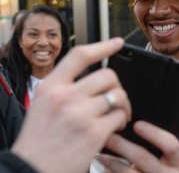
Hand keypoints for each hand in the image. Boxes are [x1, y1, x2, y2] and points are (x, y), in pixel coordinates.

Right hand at [11, 37, 131, 172]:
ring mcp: (80, 114)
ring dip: (123, 104)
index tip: (117, 43)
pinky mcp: (94, 133)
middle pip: (108, 75)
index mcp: (51, 86)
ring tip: (118, 114)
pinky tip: (116, 127)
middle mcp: (65, 96)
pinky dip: (122, 120)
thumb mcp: (42, 104)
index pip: (80, 55)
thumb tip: (91, 78)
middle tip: (116, 98)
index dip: (103, 46)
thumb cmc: (38, 139)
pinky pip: (119, 116)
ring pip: (118, 94)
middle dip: (117, 86)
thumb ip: (65, 87)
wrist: (31, 170)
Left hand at [99, 121, 178, 172]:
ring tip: (100, 152)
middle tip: (109, 135)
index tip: (137, 124)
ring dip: (112, 161)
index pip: (171, 145)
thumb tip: (132, 121)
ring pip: (129, 172)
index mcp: (177, 162)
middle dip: (123, 145)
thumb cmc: (160, 167)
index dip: (154, 134)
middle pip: (144, 158)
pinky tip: (104, 168)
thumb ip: (155, 140)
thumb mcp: (165, 154)